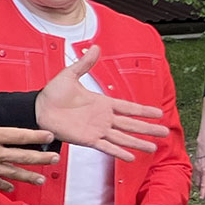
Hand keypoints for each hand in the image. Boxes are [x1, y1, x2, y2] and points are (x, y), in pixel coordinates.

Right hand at [0, 71, 57, 191]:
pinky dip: (4, 185)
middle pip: (23, 156)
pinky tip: (11, 188)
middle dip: (41, 158)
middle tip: (54, 159)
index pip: (19, 135)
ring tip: (41, 179)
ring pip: (13, 172)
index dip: (37, 135)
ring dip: (29, 176)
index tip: (50, 135)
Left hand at [34, 46, 167, 161]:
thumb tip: (96, 47)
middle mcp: (103, 117)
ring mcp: (97, 129)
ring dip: (138, 142)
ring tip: (154, 148)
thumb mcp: (70, 75)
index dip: (144, 110)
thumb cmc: (52, 93)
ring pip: (123, 137)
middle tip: (166, 132)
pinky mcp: (88, 139)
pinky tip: (131, 157)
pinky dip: (119, 152)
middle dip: (148, 128)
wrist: (38, 108)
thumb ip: (85, 64)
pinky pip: (107, 146)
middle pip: (132, 124)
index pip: (129, 107)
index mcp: (102, 102)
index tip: (159, 113)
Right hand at [193, 149, 204, 195]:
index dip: (203, 191)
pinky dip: (199, 178)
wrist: (204, 148)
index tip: (202, 197)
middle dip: (202, 187)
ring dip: (200, 183)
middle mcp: (199, 171)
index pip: (204, 184)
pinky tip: (203, 175)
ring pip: (196, 180)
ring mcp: (196, 169)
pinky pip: (195, 176)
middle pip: (199, 183)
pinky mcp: (195, 167)